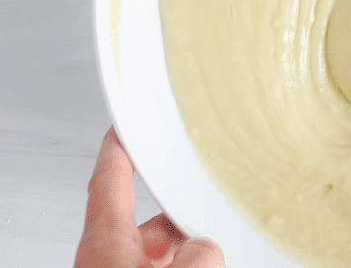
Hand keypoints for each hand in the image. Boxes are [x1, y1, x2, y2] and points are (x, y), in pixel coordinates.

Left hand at [74, 128, 225, 267]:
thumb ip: (196, 254)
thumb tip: (208, 248)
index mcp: (104, 242)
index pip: (108, 179)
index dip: (118, 147)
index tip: (125, 127)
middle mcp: (107, 258)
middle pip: (146, 219)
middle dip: (178, 211)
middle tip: (206, 203)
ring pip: (157, 250)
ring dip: (184, 246)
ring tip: (216, 246)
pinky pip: (164, 266)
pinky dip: (183, 263)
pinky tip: (210, 264)